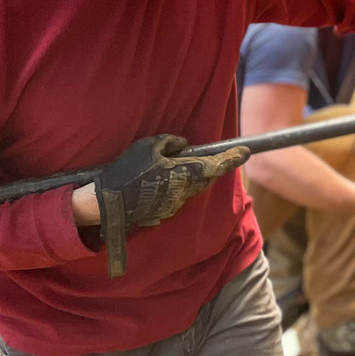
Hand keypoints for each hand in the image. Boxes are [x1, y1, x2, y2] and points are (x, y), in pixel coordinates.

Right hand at [95, 135, 249, 245]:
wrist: (109, 204)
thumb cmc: (128, 171)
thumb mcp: (148, 146)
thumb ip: (171, 143)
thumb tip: (184, 146)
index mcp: (186, 174)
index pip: (216, 165)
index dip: (233, 158)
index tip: (245, 151)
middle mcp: (186, 192)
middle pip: (207, 178)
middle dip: (214, 167)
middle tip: (216, 157)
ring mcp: (176, 205)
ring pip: (194, 188)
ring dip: (195, 177)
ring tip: (186, 166)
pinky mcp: (166, 212)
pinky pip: (180, 196)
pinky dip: (181, 186)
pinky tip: (167, 180)